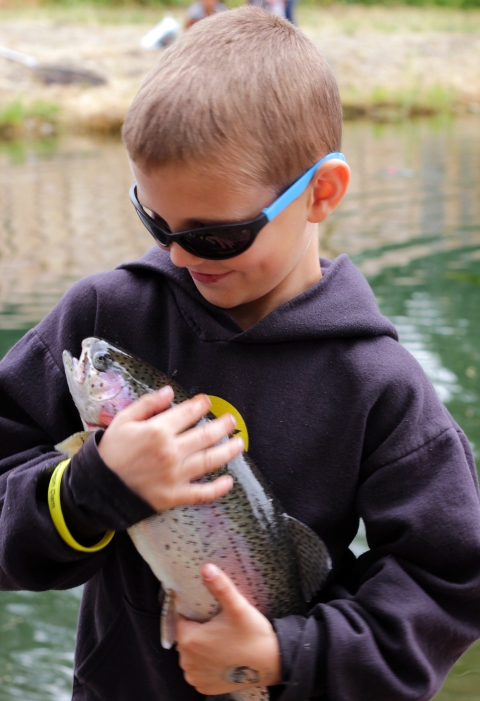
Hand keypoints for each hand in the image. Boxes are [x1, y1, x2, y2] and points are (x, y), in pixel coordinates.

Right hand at [98, 387, 242, 510]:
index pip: (188, 414)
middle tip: (231, 420)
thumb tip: (170, 392)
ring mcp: (175, 475)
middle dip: (222, 426)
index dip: (201, 406)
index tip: (207, 403)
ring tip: (239, 444)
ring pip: (209, 461)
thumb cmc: (111, 451)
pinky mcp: (174, 496)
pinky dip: (217, 489)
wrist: (98, 487)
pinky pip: (201, 493)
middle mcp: (171, 452)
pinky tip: (229, 482)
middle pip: (205, 436)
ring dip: (228, 451)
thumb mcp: (123, 421)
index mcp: (158, 431)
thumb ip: (148, 404)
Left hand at [176, 563, 280, 694]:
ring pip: (191, 653)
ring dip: (201, 647)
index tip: (209, 612)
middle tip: (219, 625)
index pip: (181, 618)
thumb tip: (206, 567)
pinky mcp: (204, 687)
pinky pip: (198, 670)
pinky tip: (221, 656)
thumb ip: (220, 586)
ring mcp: (195, 677)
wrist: (271, 665)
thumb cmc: (253, 636)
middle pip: (185, 636)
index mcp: (189, 640)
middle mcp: (187, 662)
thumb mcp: (237, 607)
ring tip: (222, 640)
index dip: (194, 613)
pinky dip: (206, 663)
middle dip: (198, 629)